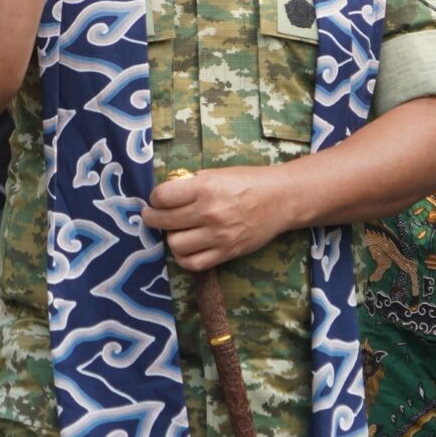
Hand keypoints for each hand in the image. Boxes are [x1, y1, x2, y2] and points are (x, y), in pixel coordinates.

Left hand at [143, 166, 297, 270]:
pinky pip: (193, 263)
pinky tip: (185, 247)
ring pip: (175, 244)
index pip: (162, 196)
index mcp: (206, 188)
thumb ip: (192, 184)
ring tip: (175, 231)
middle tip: (153, 216)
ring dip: (171, 237)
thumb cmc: (249, 181)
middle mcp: (209, 212)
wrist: (282, 199)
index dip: (155, 197)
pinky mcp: (226, 252)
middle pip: (163, 221)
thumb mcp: (218, 173)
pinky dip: (183, 257)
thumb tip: (166, 195)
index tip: (158, 199)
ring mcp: (218, 235)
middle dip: (153, 217)